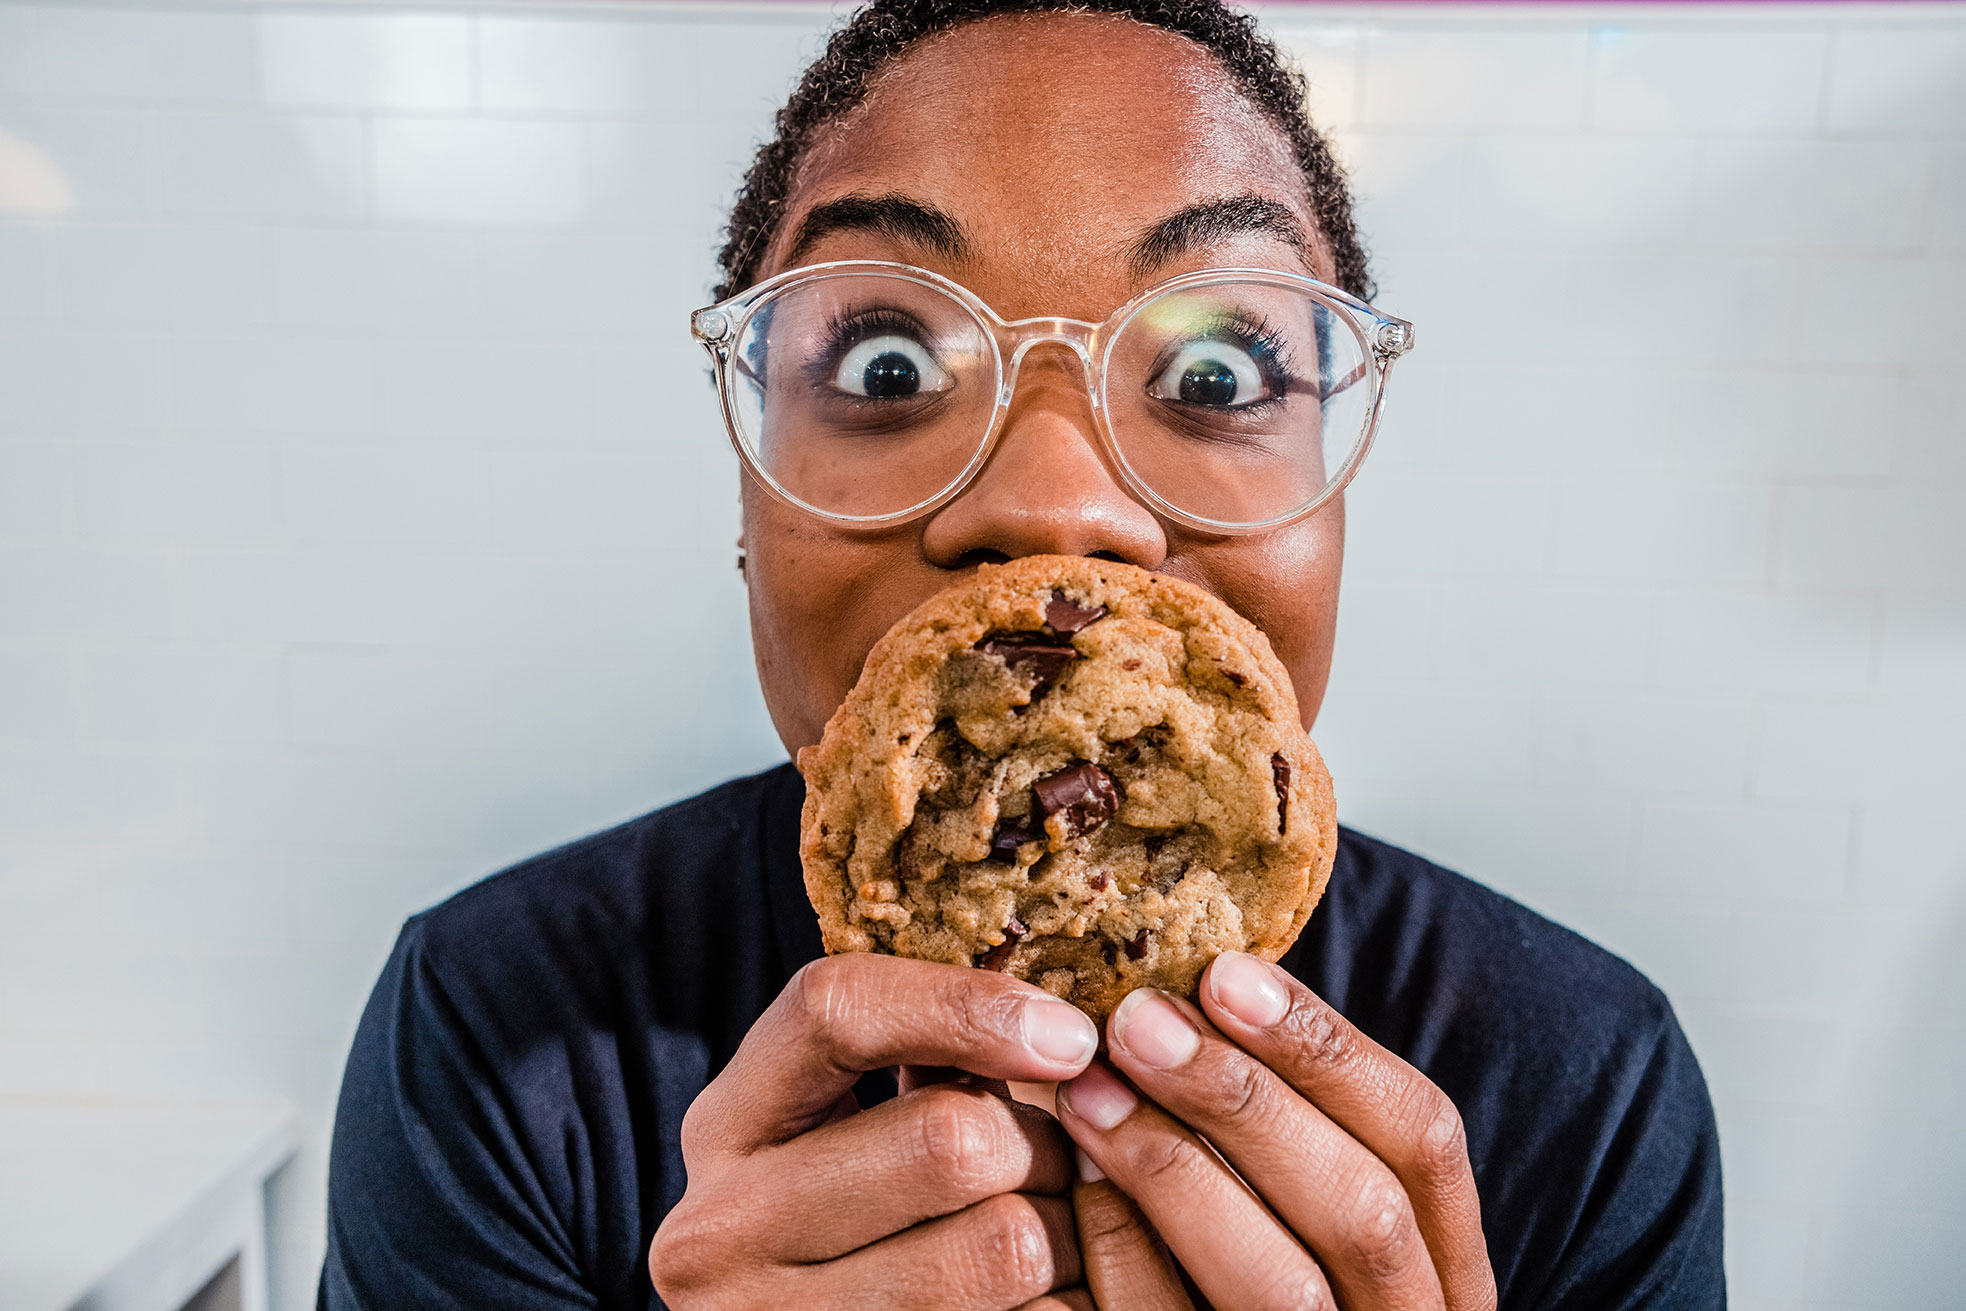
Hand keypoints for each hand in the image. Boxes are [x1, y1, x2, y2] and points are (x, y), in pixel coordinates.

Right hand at [649, 954, 1100, 1309]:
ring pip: (1005, 1243)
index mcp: (724, 1130)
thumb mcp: (848, 1127)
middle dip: (1040, 1142)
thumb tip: (1051, 1026)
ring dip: (1065, 1231)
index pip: (834, 1011)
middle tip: (1060, 1161)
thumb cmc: (853, 1224)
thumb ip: (926, 1061)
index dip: (964, 1005)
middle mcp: (724, 1231)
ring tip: (1054, 1233)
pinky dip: (1064, 1303)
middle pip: (949, 1137)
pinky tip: (1043, 1297)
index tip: (1065, 1034)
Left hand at [1057, 952, 1496, 1310]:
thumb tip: (1206, 976)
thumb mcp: (1310, 1192)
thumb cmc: (1259, 1260)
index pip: (1420, 1135)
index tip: (1223, 971)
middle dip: (1243, 1102)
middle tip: (1135, 1020)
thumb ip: (1285, 1115)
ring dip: (1177, 1170)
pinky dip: (1126, 1253)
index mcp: (1445, 1256)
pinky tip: (1078, 1180)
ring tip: (1088, 1087)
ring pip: (1283, 1286)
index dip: (1325, 1047)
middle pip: (1360, 1210)